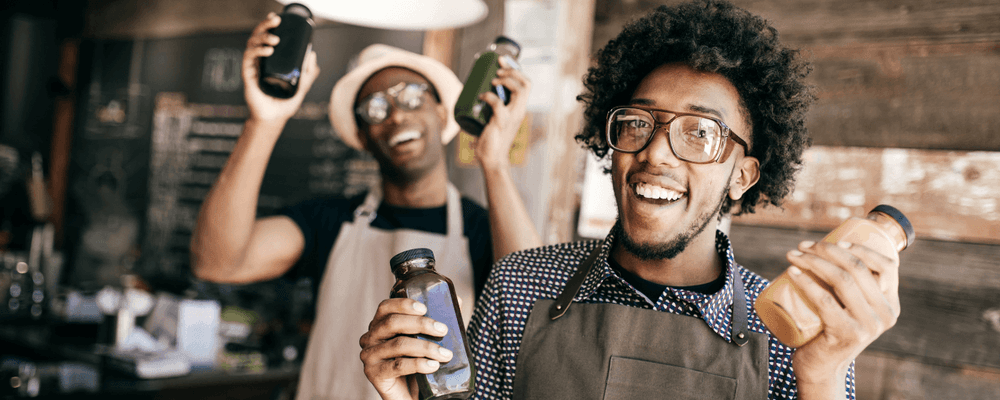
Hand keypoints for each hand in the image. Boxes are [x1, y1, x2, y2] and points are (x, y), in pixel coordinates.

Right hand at [241, 13, 319, 126]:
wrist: (273, 119)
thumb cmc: (284, 104)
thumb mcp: (301, 87)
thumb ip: (307, 73)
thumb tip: (312, 54)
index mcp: (270, 61)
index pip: (267, 38)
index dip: (269, 26)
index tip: (277, 17)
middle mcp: (259, 61)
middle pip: (258, 36)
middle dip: (265, 25)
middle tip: (275, 20)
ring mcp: (253, 67)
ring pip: (252, 44)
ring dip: (263, 38)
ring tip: (275, 40)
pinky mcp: (248, 75)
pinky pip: (249, 58)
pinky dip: (258, 52)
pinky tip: (268, 51)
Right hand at [359, 298, 453, 399]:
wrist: (408, 396)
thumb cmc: (416, 365)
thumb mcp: (425, 341)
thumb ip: (437, 322)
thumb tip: (458, 302)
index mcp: (380, 325)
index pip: (386, 307)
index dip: (404, 304)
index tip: (425, 308)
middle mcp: (370, 338)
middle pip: (392, 323)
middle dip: (421, 324)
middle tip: (443, 330)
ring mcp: (369, 356)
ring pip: (398, 344)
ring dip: (425, 347)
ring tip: (445, 354)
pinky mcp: (374, 374)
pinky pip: (398, 365)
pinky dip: (418, 364)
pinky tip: (433, 366)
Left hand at [474, 57, 531, 170]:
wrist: (492, 159)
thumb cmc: (491, 141)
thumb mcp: (494, 120)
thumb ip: (488, 110)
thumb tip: (474, 96)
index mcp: (519, 109)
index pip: (526, 85)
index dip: (516, 70)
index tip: (502, 62)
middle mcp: (519, 111)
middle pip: (526, 84)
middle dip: (512, 71)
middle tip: (497, 69)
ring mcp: (512, 116)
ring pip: (520, 90)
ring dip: (506, 80)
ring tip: (494, 79)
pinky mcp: (502, 122)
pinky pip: (498, 103)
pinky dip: (489, 96)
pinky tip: (481, 96)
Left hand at [786, 241, 899, 392]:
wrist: (822, 367)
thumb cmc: (831, 330)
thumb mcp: (852, 309)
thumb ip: (855, 288)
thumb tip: (833, 247)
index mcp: (891, 304)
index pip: (887, 266)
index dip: (861, 247)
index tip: (834, 240)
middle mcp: (886, 314)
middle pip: (858, 269)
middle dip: (827, 249)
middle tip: (803, 245)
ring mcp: (868, 325)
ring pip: (841, 280)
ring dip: (813, 261)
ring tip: (793, 254)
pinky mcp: (846, 334)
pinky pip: (825, 300)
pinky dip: (806, 282)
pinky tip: (792, 272)